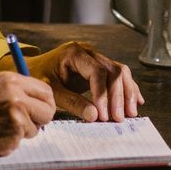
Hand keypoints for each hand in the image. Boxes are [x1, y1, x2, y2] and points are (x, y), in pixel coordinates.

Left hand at [0, 41, 143, 122]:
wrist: (35, 67)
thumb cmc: (39, 76)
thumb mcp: (51, 90)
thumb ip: (71, 102)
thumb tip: (94, 116)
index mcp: (75, 53)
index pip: (97, 71)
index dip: (103, 94)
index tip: (103, 114)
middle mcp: (89, 51)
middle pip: (113, 70)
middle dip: (118, 96)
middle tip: (118, 118)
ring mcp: (96, 57)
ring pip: (120, 71)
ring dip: (127, 93)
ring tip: (130, 114)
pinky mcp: (100, 66)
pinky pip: (118, 75)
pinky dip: (127, 89)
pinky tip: (135, 101)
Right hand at [0, 73, 54, 159]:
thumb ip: (15, 89)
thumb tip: (34, 97)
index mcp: (12, 81)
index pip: (46, 91)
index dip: (44, 102)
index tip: (39, 108)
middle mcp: (17, 98)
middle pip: (48, 111)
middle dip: (41, 118)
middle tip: (29, 122)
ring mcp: (16, 119)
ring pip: (35, 129)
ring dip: (23, 131)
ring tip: (1, 127)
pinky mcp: (11, 139)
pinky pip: (21, 142)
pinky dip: (11, 141)